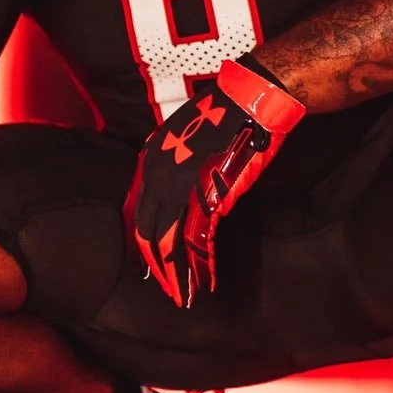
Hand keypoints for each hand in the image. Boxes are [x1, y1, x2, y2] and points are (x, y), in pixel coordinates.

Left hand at [128, 57, 304, 305]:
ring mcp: (181, 181)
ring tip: (184, 295)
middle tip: (167, 289)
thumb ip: (180, 171)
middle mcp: (158, 169)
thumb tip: (183, 202)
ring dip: (177, 272)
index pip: (138, 209)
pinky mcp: (208, 190)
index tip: (147, 265)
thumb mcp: (191, 141)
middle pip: (148, 230)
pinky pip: (197, 236)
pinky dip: (200, 263)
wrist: (254, 97)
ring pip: (170, 239)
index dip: (141, 241)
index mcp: (151, 157)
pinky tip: (205, 280)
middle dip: (156, 264)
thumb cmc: (228, 116)